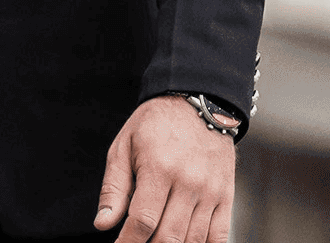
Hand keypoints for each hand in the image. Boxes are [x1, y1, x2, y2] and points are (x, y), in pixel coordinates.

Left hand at [94, 95, 235, 242]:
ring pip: (192, 241)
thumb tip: (103, 223)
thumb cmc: (155, 123)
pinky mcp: (225, 196)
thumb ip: (114, 186)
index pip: (142, 221)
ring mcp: (210, 191)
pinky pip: (218, 237)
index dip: (127, 242)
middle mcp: (188, 182)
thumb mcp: (125, 144)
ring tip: (157, 242)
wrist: (198, 100)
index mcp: (158, 167)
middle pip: (168, 237)